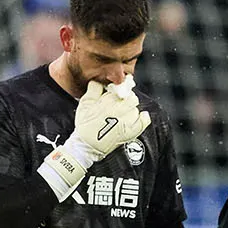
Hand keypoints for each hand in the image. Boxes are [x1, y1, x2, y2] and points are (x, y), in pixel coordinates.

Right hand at [40, 77, 149, 191]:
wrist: (86, 147)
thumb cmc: (85, 126)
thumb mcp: (84, 104)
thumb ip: (94, 89)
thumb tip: (100, 81)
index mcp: (107, 102)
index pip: (121, 88)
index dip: (120, 89)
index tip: (117, 91)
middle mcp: (118, 111)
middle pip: (131, 98)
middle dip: (127, 98)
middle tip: (121, 102)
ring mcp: (125, 123)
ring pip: (136, 109)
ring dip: (131, 109)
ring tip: (124, 112)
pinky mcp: (130, 133)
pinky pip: (143, 122)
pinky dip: (143, 118)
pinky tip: (140, 116)